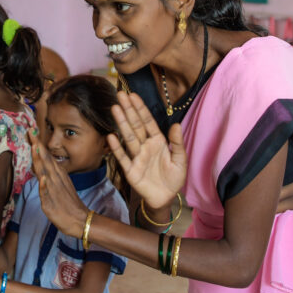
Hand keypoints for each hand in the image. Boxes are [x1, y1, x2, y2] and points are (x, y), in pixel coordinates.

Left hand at [28, 130, 87, 237]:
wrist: (80, 220)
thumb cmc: (68, 203)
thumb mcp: (59, 185)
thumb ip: (49, 175)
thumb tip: (39, 165)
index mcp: (58, 175)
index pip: (46, 156)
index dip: (38, 144)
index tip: (31, 130)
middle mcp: (56, 180)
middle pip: (46, 160)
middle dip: (38, 146)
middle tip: (31, 131)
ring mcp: (54, 190)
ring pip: (46, 173)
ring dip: (41, 160)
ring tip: (36, 147)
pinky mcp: (51, 203)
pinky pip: (48, 194)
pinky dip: (45, 186)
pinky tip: (43, 178)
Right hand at [107, 92, 186, 208]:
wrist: (166, 198)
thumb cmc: (173, 177)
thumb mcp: (180, 160)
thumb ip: (177, 143)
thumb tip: (176, 124)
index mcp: (158, 141)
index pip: (147, 122)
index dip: (141, 109)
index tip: (133, 95)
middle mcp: (145, 146)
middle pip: (136, 125)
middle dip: (128, 110)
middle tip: (120, 94)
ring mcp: (137, 157)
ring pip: (128, 137)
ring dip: (122, 123)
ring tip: (115, 109)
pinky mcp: (131, 171)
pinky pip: (123, 157)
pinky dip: (117, 148)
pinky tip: (111, 136)